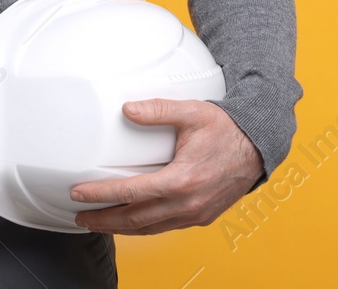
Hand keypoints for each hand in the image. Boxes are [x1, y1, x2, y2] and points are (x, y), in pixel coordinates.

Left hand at [68, 99, 263, 234]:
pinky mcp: (201, 217)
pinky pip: (165, 227)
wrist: (258, 147)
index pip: (131, 192)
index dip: (101, 195)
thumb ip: (158, 110)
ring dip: (121, 228)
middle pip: (136, 219)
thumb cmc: (227, 130)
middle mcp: (188, 203)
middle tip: (80, 217)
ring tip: (98, 223)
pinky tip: (131, 222)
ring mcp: (195, 213)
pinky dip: (144, 227)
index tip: (79, 194)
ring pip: (150, 228)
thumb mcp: (192, 112)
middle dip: (104, 220)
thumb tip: (127, 109)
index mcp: (182, 179)